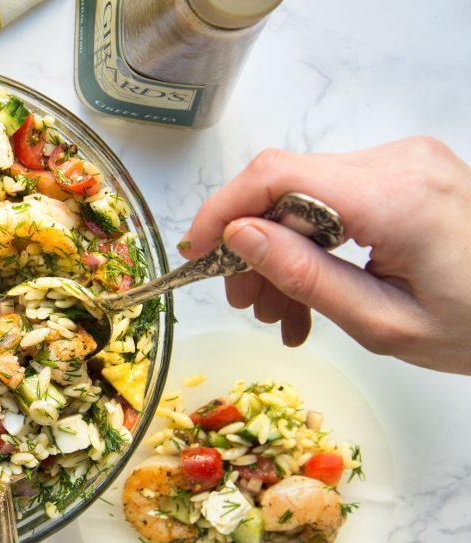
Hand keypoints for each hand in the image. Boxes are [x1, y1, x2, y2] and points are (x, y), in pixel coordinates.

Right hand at [178, 137, 470, 374]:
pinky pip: (335, 199)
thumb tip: (235, 235)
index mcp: (396, 196)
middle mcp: (398, 161)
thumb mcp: (382, 323)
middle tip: (244, 304)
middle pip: (286, 186)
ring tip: (282, 313)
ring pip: (305, 196)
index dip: (222, 209)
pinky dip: (314, 243)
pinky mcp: (405, 170)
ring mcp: (404, 161)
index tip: (196, 251)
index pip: (278, 176)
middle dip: (253, 246)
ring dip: (282, 252)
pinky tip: (312, 291)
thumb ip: (304, 276)